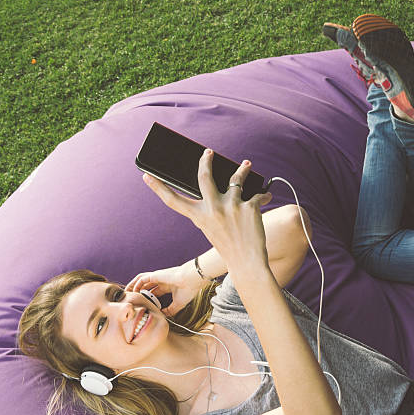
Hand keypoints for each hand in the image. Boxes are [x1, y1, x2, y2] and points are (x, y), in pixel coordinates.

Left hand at [125, 261, 205, 316]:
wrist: (191, 280)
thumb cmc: (188, 290)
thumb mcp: (178, 304)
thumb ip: (170, 310)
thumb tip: (162, 316)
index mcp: (167, 286)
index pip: (154, 291)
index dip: (148, 298)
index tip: (143, 305)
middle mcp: (162, 281)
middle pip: (146, 286)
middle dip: (139, 291)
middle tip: (131, 299)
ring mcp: (158, 277)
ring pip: (142, 280)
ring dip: (134, 286)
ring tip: (128, 293)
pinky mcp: (155, 275)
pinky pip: (142, 279)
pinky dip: (137, 284)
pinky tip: (134, 291)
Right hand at [142, 149, 272, 273]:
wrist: (247, 262)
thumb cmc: (229, 245)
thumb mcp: (211, 228)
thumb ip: (210, 209)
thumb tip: (218, 186)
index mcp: (199, 217)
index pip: (173, 201)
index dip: (158, 188)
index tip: (146, 176)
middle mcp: (212, 209)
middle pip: (204, 177)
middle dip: (206, 161)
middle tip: (208, 152)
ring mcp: (231, 206)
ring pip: (236, 178)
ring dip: (242, 170)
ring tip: (245, 165)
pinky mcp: (249, 207)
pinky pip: (258, 194)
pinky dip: (264, 195)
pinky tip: (266, 196)